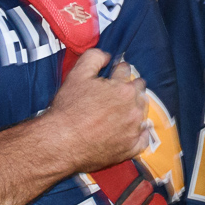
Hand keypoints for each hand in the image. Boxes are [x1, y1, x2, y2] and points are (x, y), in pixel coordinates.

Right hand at [38, 49, 149, 172]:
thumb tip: (107, 56)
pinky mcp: (131, 148)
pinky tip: (132, 131)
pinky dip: (140, 134)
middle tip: (117, 93)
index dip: (118, 71)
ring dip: (135, 110)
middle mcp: (134, 109)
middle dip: (130, 89)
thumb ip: (94, 57)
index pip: (126, 72)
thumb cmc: (68, 109)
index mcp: (124, 89)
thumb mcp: (77, 74)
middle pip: (140, 92)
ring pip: (143, 114)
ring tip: (122, 112)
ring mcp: (134, 130)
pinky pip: (143, 138)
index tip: (113, 75)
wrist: (61, 142)